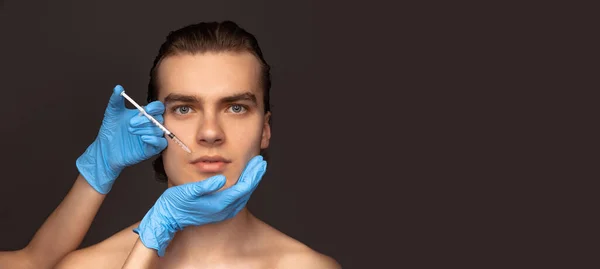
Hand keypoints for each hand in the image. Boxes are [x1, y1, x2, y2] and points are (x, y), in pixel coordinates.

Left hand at [76, 85, 167, 193]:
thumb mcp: (112, 113)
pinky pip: (161, 143)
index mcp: (144, 115)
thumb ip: (116, 100)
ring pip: (159, 130)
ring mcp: (152, 137)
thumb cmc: (110, 131)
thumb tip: (117, 87)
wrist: (105, 149)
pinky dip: (155, 140)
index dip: (155, 108)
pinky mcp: (152, 149)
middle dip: (145, 120)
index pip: (158, 108)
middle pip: (159, 118)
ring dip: (146, 129)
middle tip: (130, 123)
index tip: (146, 109)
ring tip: (131, 131)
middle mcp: (150, 125)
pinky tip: (143, 138)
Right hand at [133, 155, 266, 256]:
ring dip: (251, 181)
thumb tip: (222, 178)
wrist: (169, 217)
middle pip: (247, 191)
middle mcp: (225, 210)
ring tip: (256, 168)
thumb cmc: (176, 203)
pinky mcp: (220, 212)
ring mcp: (224, 212)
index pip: (244, 188)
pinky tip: (245, 179)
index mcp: (219, 204)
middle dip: (255, 175)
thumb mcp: (188, 191)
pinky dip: (244, 187)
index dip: (253, 174)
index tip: (259, 162)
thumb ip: (206, 186)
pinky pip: (238, 199)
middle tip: (261, 161)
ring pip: (244, 195)